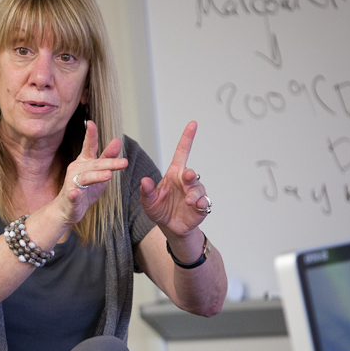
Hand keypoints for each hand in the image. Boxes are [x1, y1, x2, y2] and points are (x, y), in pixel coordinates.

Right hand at [56, 120, 126, 225]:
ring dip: (96, 176)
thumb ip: (108, 156)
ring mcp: (72, 183)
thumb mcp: (99, 171)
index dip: (90, 135)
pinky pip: (72, 195)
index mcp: (84, 162)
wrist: (67, 208)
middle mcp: (77, 169)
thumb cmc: (84, 188)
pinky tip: (75, 193)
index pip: (88, 146)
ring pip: (85, 178)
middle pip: (95, 164)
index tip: (91, 123)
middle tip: (124, 162)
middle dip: (110, 162)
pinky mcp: (70, 197)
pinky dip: (73, 194)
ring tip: (108, 175)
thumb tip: (117, 140)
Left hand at [139, 121, 209, 239]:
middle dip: (190, 174)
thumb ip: (146, 191)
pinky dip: (201, 203)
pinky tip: (196, 205)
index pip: (182, 152)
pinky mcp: (201, 205)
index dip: (187, 138)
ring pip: (198, 188)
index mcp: (173, 174)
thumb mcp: (148, 201)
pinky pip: (205, 201)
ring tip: (188, 201)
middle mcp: (185, 181)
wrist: (170, 226)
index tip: (193, 124)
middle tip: (187, 176)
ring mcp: (194, 192)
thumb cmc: (159, 209)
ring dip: (194, 194)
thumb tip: (144, 181)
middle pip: (191, 172)